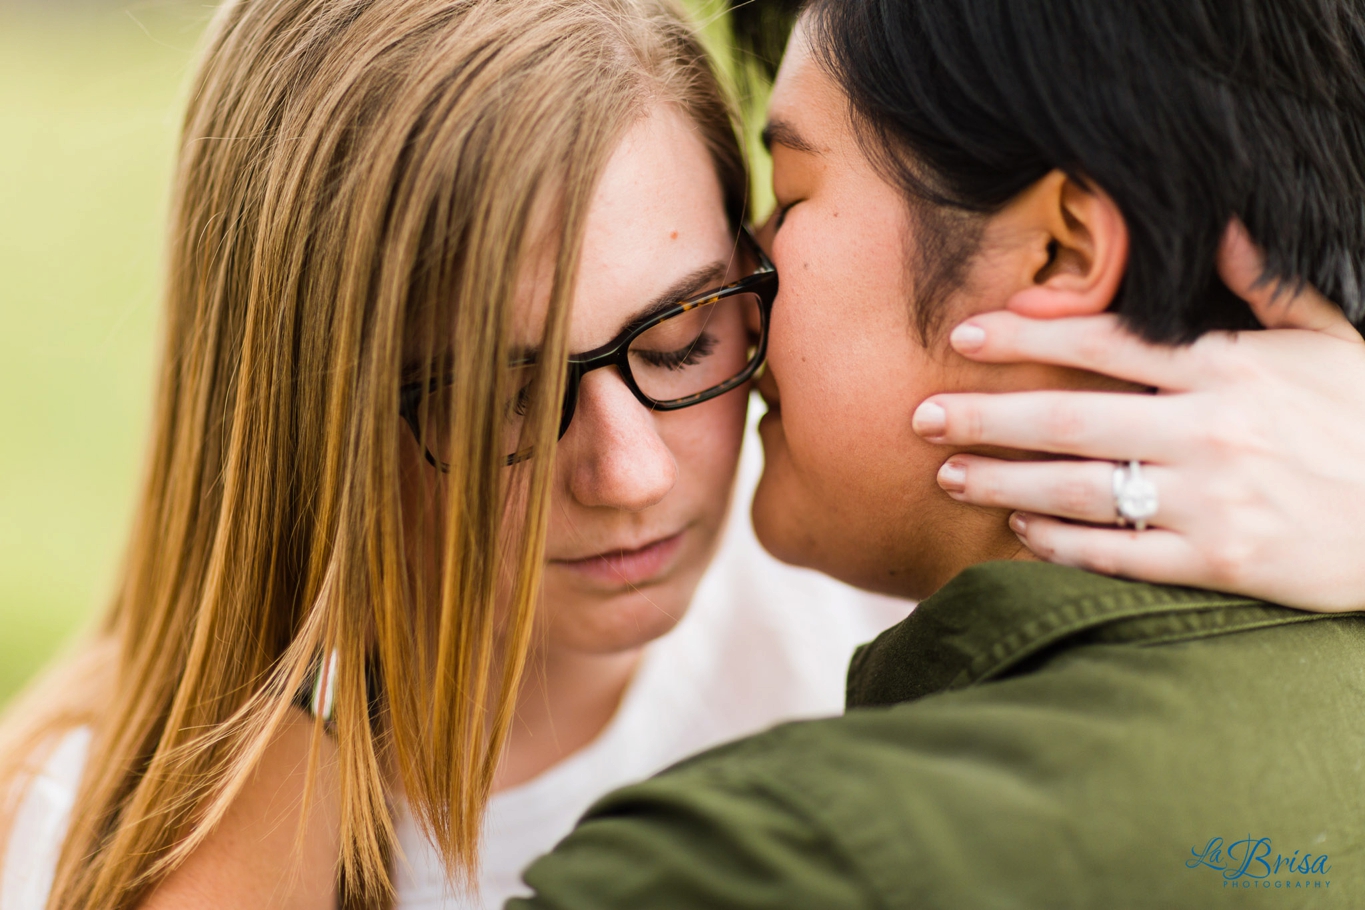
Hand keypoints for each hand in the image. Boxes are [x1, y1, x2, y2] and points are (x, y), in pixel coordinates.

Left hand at [912, 221, 1364, 610]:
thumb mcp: (1335, 339)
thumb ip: (1269, 286)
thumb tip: (1220, 226)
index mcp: (1230, 368)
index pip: (1105, 343)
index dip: (1026, 336)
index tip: (964, 334)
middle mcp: (1209, 431)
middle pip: (1067, 418)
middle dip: (983, 414)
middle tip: (918, 415)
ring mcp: (1211, 502)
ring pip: (1079, 489)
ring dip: (1002, 479)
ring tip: (947, 472)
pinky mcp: (1219, 563)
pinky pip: (1118, 553)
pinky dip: (1060, 541)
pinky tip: (1017, 528)